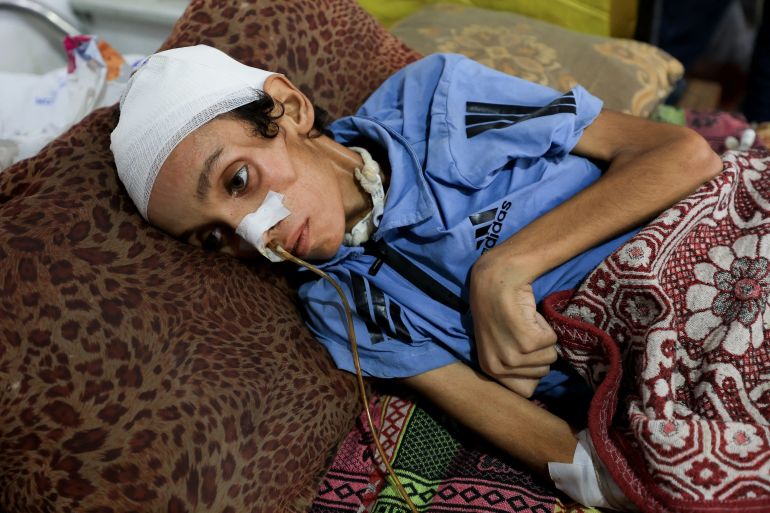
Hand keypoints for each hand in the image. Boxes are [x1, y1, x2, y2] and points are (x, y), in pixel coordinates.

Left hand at [470, 251, 557, 397]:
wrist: (496, 281)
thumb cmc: (499, 308)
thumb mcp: (500, 343)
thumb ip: (514, 366)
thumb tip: (535, 388)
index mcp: (490, 370)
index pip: (526, 391)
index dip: (532, 369)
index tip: (524, 349)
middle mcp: (498, 367)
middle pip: (542, 373)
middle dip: (538, 349)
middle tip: (519, 328)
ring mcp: (512, 357)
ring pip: (549, 357)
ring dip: (542, 337)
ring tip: (522, 321)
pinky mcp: (527, 343)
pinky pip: (552, 341)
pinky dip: (545, 326)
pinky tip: (527, 315)